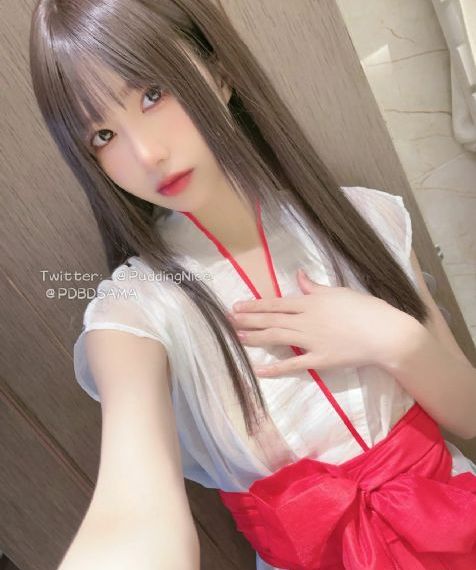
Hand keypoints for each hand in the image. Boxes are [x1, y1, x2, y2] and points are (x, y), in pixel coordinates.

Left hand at [227, 268, 414, 376]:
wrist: (384, 332)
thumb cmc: (364, 308)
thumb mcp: (338, 291)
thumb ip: (315, 287)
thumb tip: (299, 275)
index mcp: (310, 302)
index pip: (276, 303)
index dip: (254, 305)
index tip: (237, 306)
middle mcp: (305, 320)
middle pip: (271, 319)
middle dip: (247, 320)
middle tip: (227, 321)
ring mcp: (311, 341)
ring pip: (276, 338)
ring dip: (254, 337)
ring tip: (236, 337)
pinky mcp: (319, 360)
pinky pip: (294, 364)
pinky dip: (276, 368)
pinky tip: (259, 369)